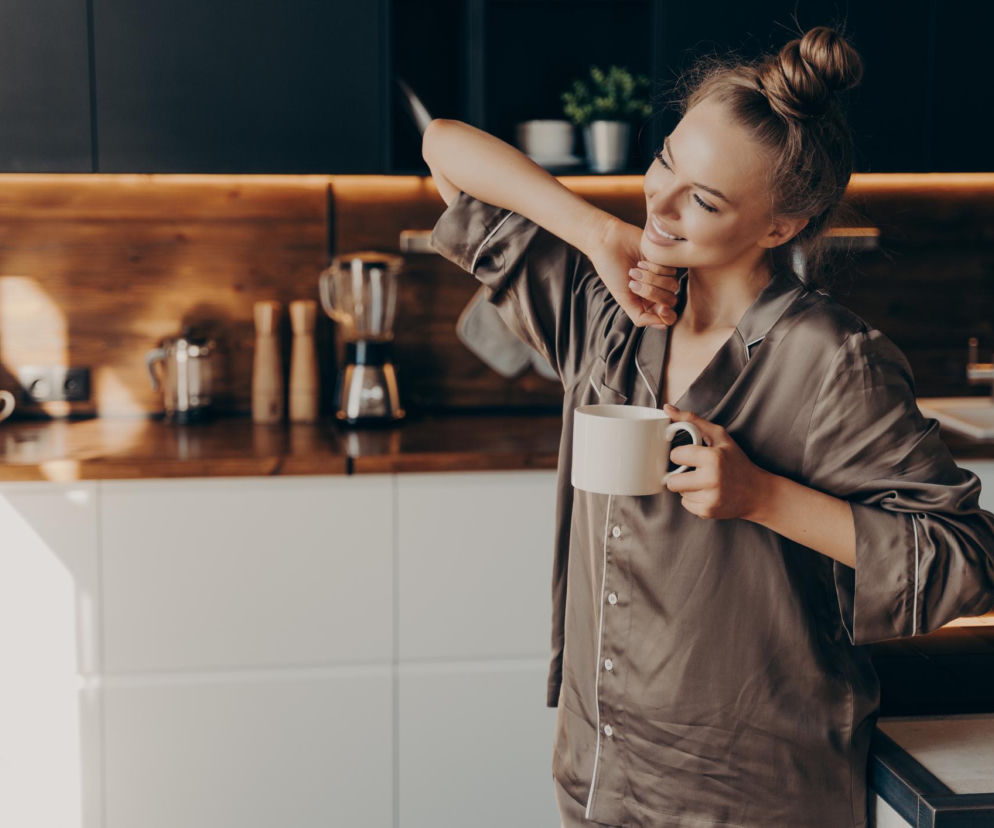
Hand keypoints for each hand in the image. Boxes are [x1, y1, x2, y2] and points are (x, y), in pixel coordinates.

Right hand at [588, 216, 678, 327]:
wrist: (610, 244)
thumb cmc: (612, 271)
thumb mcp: (623, 299)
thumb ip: (641, 317)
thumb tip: (663, 325)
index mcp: (646, 305)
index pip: (668, 317)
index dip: (667, 314)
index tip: (661, 308)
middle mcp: (657, 293)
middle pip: (670, 301)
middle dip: (652, 292)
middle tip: (634, 282)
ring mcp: (662, 277)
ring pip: (672, 286)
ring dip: (651, 278)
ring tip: (635, 270)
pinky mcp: (666, 262)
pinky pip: (671, 270)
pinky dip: (655, 267)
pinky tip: (641, 261)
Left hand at [663, 404, 770, 520]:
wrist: (757, 493)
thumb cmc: (737, 462)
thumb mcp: (719, 436)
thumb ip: (692, 421)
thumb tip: (667, 408)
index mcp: (713, 458)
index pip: (676, 456)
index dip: (681, 455)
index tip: (690, 455)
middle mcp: (711, 479)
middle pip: (672, 482)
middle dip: (679, 476)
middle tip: (693, 471)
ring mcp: (710, 498)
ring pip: (679, 493)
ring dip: (687, 487)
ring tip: (704, 482)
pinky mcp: (708, 512)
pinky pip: (686, 505)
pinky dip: (693, 499)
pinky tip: (707, 493)